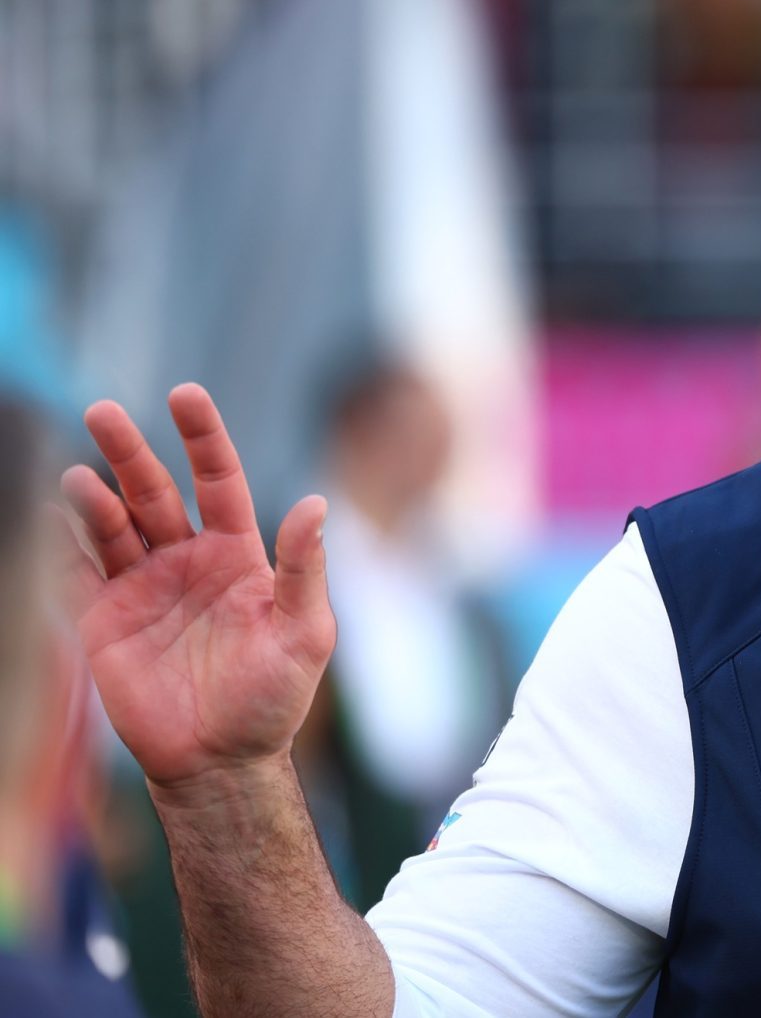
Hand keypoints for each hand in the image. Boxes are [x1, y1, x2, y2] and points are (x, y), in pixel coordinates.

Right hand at [58, 384, 335, 794]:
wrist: (222, 760)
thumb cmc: (274, 699)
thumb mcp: (305, 633)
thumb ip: (304, 569)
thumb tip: (315, 502)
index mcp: (238, 555)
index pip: (218, 481)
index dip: (202, 438)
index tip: (185, 394)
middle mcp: (187, 560)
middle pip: (155, 492)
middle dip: (130, 452)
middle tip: (104, 411)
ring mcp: (143, 587)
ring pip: (113, 526)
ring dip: (94, 497)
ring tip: (78, 477)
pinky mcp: (106, 620)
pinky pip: (78, 572)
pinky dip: (62, 544)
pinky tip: (50, 514)